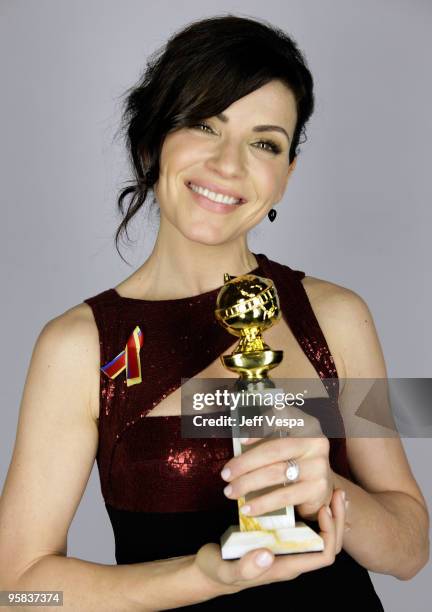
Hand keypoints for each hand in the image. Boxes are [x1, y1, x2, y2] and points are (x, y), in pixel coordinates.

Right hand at [194, 489, 345, 595]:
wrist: (207, 570)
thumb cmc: (216, 570)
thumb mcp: (225, 570)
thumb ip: (245, 567)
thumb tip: (267, 555)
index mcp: (285, 567)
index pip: (323, 556)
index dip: (330, 533)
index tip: (323, 508)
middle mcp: (291, 558)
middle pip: (328, 544)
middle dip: (337, 519)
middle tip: (337, 493)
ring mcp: (286, 547)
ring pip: (319, 534)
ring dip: (328, 513)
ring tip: (331, 490)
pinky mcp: (277, 536)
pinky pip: (303, 526)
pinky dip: (310, 509)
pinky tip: (306, 491)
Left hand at [220, 417, 334, 521]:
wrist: (322, 487)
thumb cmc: (295, 461)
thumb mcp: (285, 444)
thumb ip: (266, 440)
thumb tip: (236, 447)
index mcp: (306, 425)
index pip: (281, 419)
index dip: (260, 427)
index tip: (240, 439)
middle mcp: (315, 442)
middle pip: (273, 450)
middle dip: (245, 463)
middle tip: (226, 474)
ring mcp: (318, 466)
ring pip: (276, 473)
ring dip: (248, 484)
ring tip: (230, 491)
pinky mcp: (317, 489)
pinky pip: (284, 496)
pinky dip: (262, 503)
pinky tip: (247, 508)